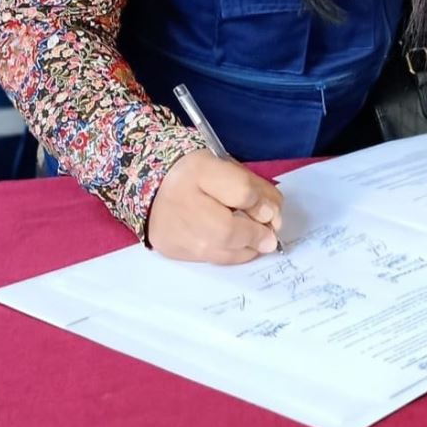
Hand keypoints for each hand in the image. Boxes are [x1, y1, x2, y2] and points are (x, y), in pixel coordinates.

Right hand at [147, 149, 284, 263]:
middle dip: (255, 236)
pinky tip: (236, 246)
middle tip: (269, 237)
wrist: (151, 185)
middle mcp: (181, 200)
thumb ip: (254, 188)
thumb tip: (274, 218)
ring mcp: (173, 230)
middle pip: (228, 230)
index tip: (271, 211)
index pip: (240, 192)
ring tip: (256, 242)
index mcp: (199, 169)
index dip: (261, 204)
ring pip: (219, 251)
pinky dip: (228, 254)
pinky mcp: (171, 250)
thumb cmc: (197, 173)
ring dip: (246, 249)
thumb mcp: (227, 167)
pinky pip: (208, 259)